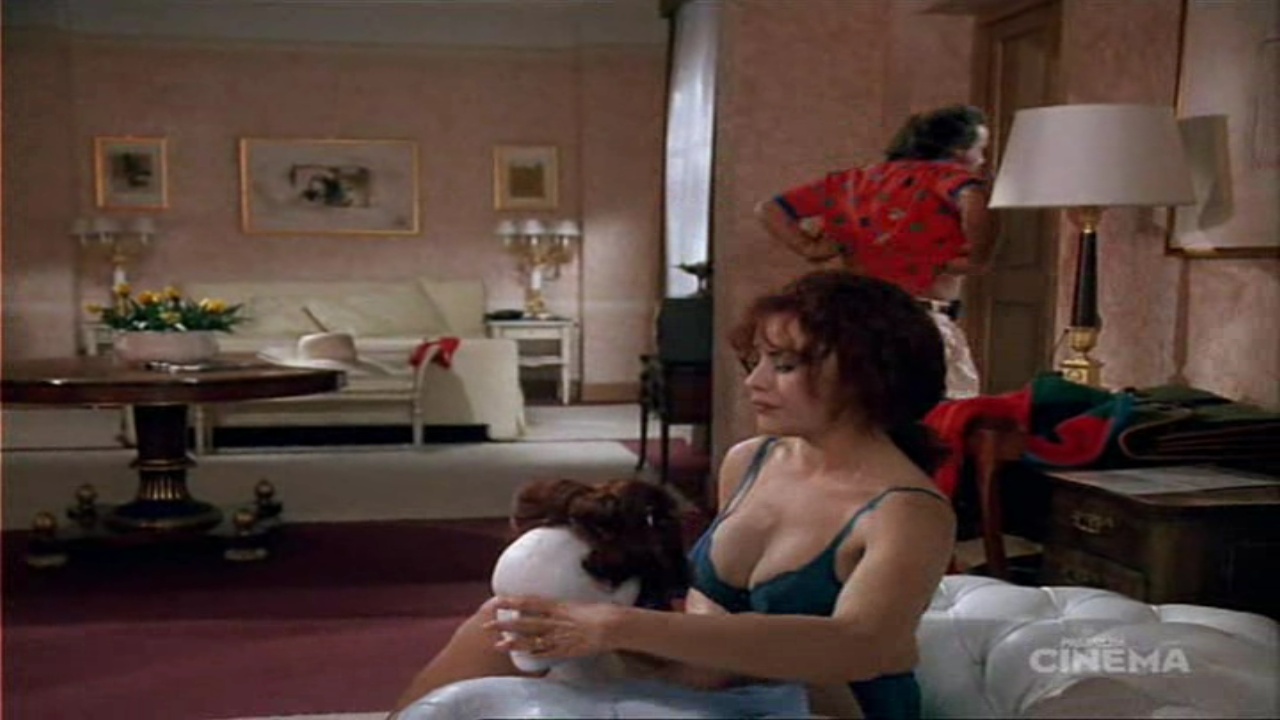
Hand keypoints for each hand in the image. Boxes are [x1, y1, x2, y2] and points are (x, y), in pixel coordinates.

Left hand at [485, 595, 622, 660]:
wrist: (614, 624)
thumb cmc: (599, 611)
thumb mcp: (576, 604)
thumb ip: (560, 606)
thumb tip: (548, 605)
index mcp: (558, 606)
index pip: (529, 602)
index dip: (512, 602)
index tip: (496, 600)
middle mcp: (555, 621)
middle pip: (525, 622)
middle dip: (505, 624)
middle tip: (487, 625)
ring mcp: (560, 636)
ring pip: (532, 640)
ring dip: (514, 643)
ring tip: (498, 644)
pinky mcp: (567, 649)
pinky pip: (547, 653)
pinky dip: (535, 654)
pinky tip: (523, 655)